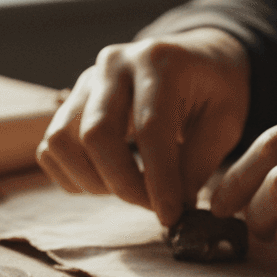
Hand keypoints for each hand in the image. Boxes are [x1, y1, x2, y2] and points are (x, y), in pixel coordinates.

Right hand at [37, 28, 250, 226]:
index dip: (159, 179)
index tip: (170, 215)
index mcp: (159, 61)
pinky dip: (72, 175)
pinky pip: (51, 147)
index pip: (150, 127)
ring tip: (126, 188)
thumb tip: (174, 209)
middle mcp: (114, 64)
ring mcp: (85, 81)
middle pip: (96, 133)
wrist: (194, 60)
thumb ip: (198, 163)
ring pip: (62, 140)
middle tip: (151, 206)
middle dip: (123, 184)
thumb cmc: (214, 91)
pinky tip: (106, 179)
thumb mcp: (225, 122)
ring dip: (92, 180)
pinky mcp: (69, 101)